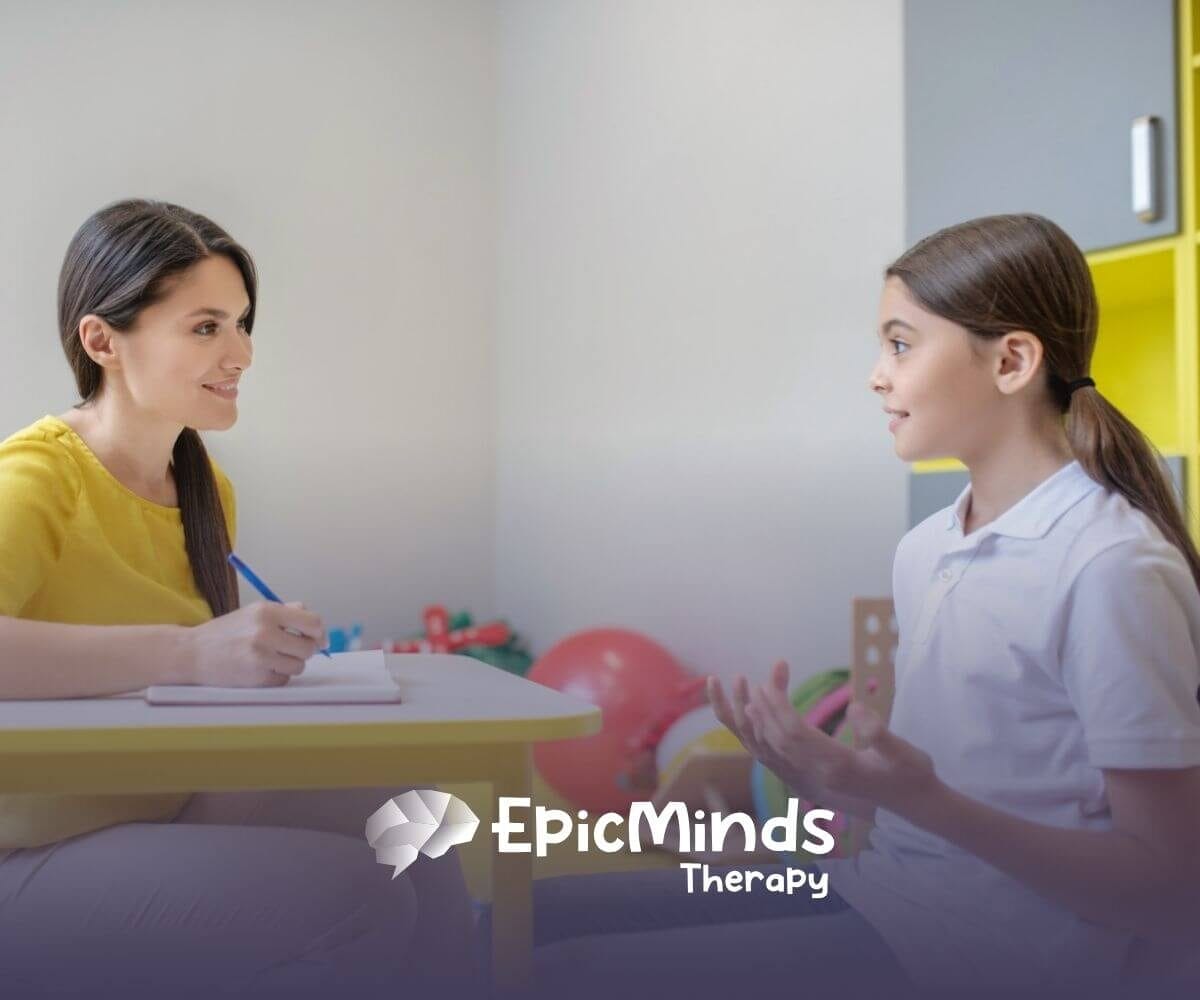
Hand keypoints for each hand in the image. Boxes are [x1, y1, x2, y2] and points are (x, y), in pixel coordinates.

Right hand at [185, 601, 326, 686]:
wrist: (192, 653)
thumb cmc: (228, 632)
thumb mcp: (254, 612)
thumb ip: (287, 612)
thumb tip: (318, 626)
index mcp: (267, 611)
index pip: (312, 622)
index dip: (320, 632)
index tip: (320, 638)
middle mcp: (265, 633)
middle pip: (309, 647)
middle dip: (305, 649)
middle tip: (292, 648)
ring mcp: (260, 657)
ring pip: (299, 665)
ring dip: (291, 663)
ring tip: (271, 657)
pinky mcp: (256, 678)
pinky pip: (284, 679)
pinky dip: (277, 675)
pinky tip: (260, 668)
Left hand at [708, 660, 938, 813]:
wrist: (915, 805)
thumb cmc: (912, 773)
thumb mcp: (904, 752)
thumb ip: (878, 732)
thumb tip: (854, 708)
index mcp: (838, 767)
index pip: (796, 735)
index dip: (778, 709)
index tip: (767, 684)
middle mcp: (820, 777)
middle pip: (780, 742)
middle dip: (764, 712)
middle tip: (753, 685)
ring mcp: (817, 783)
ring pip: (778, 754)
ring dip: (760, 727)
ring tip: (750, 701)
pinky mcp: (816, 783)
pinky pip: (782, 763)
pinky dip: (768, 742)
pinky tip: (764, 727)